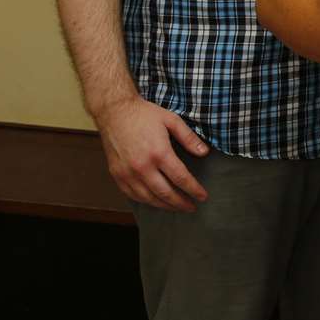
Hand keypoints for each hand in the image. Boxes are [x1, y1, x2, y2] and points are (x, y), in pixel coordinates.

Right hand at [93, 95, 209, 211]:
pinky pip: (133, 195)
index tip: (203, 197)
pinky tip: (155, 201)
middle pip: (165, 193)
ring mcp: (127, 173)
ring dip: (165, 206)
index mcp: (159, 153)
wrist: (114, 112)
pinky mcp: (117, 175)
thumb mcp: (172, 120)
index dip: (194, 190)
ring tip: (177, 207)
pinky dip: (146, 201)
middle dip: (181, 203)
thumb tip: (205, 153)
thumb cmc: (144, 115)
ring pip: (149, 198)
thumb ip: (189, 138)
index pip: (181, 178)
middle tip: (192, 207)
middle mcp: (142, 167)